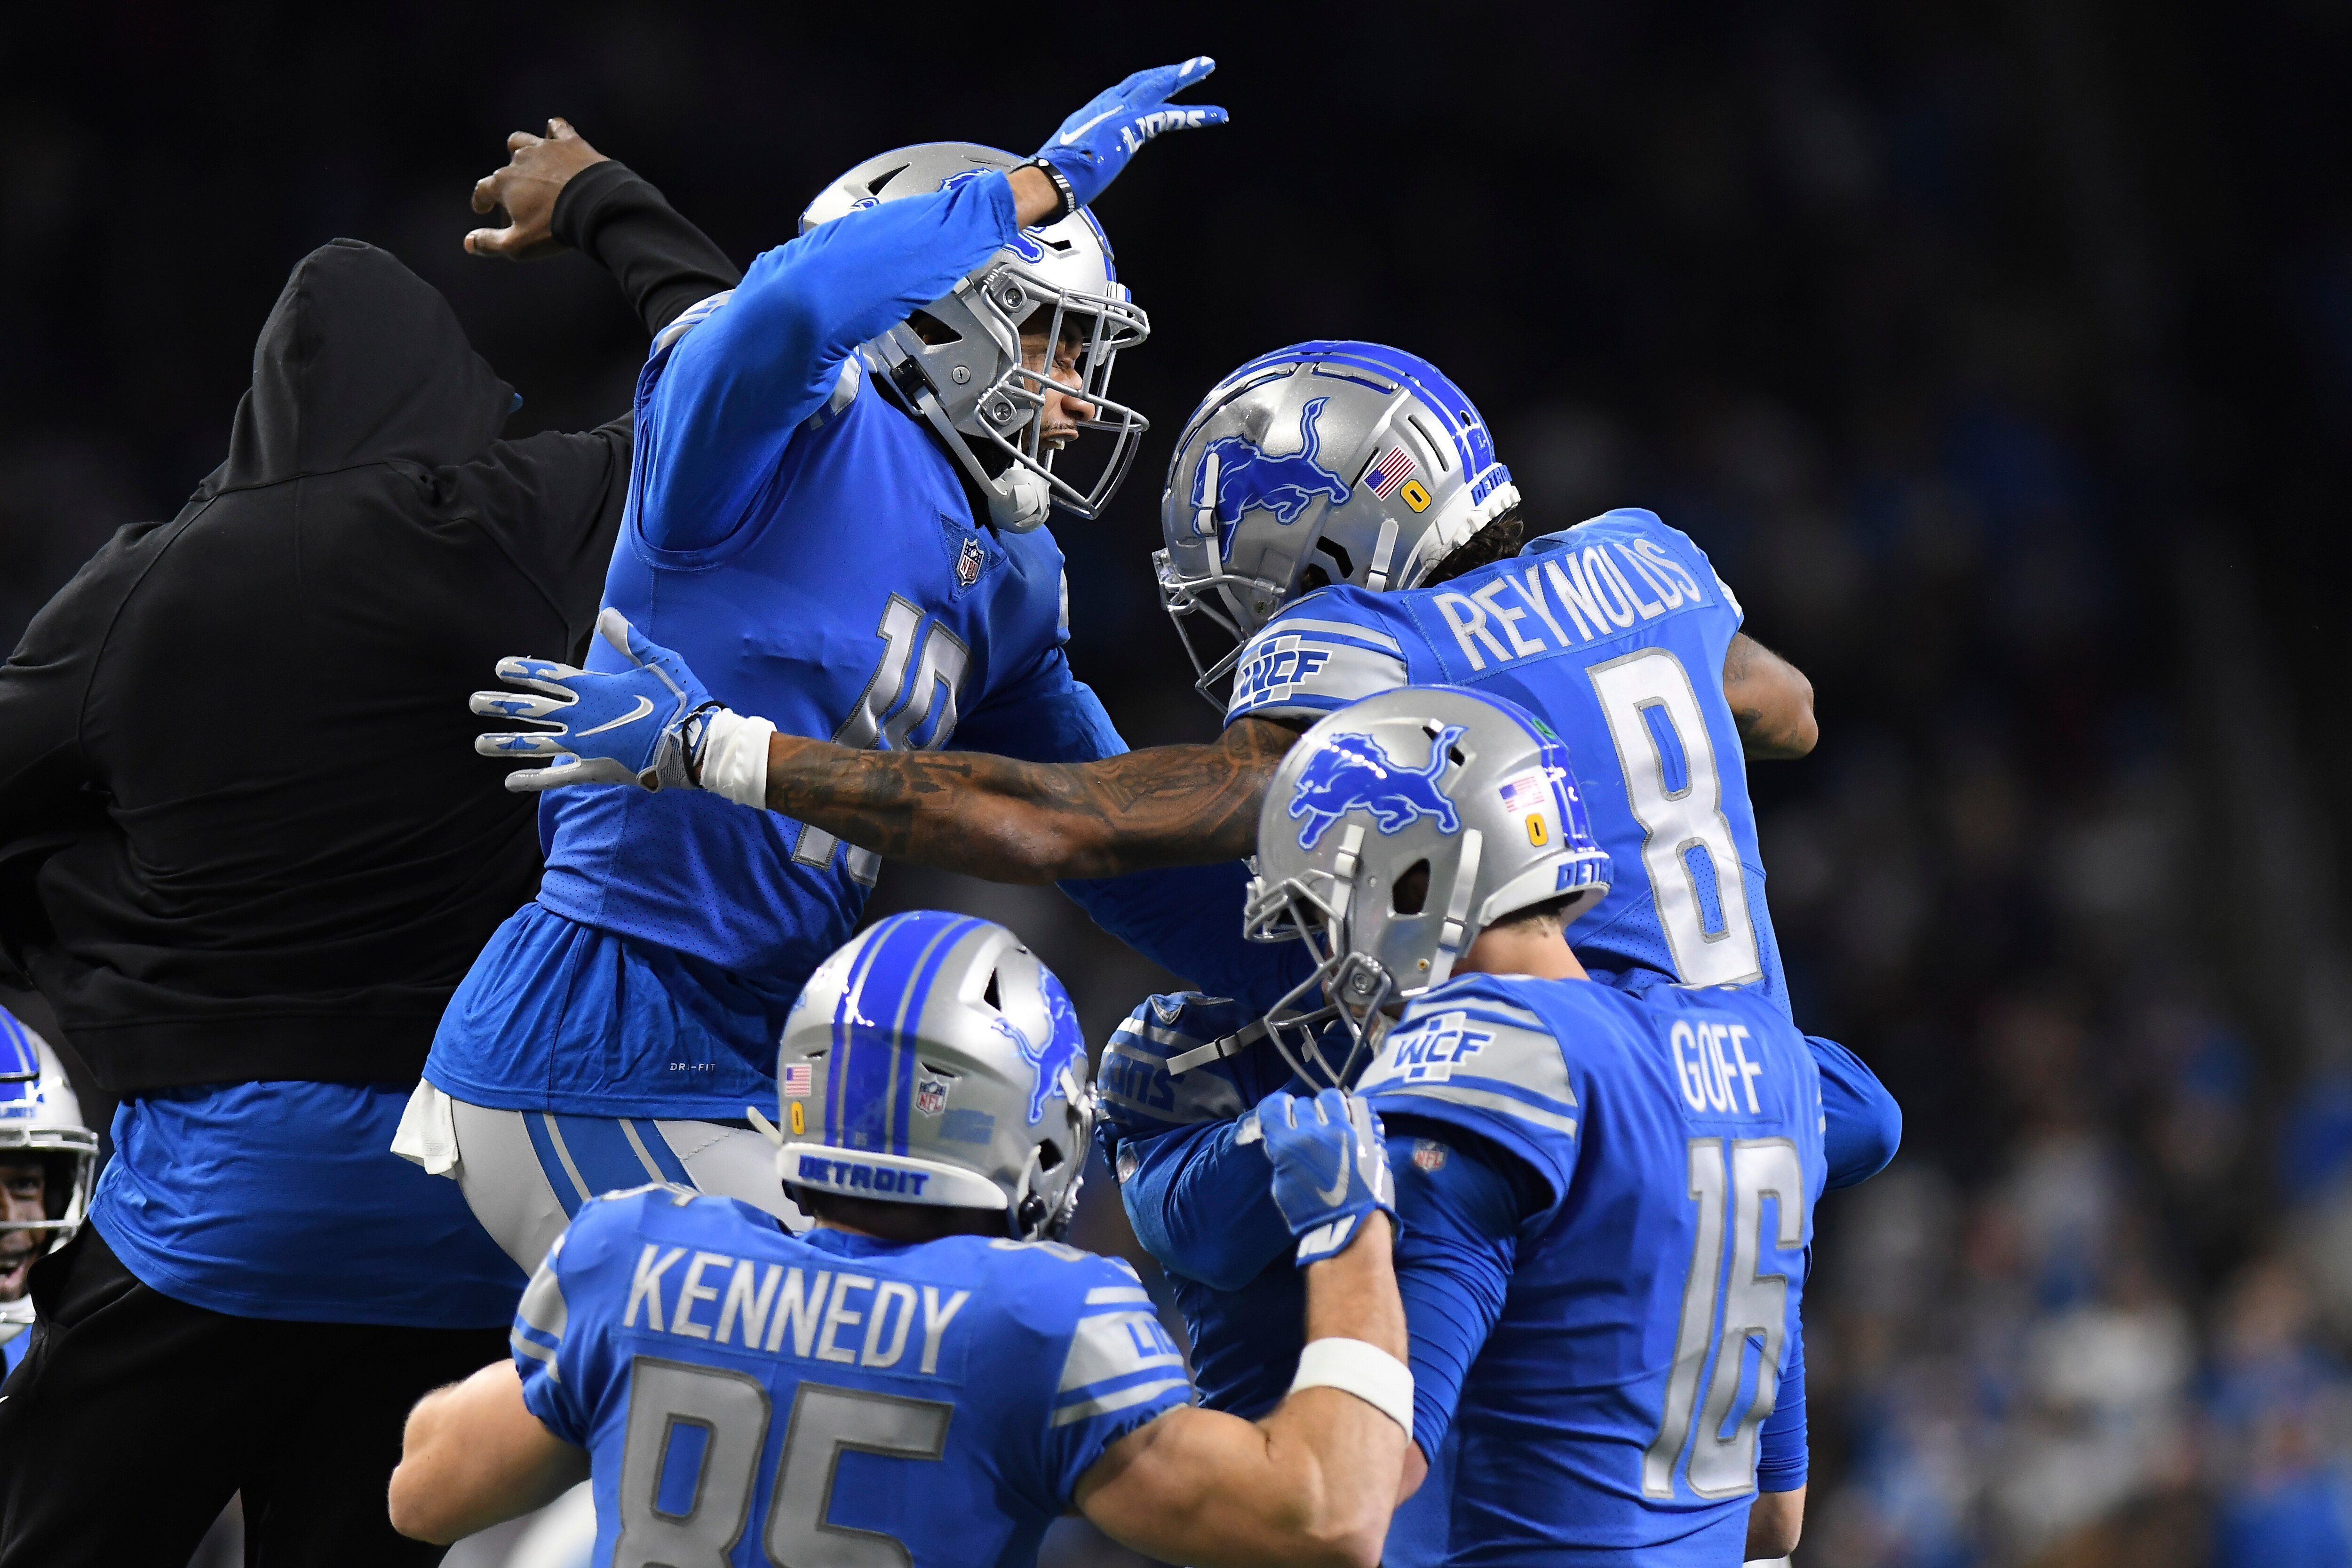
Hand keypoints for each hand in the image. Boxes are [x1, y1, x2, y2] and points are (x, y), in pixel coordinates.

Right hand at [466, 118, 608, 259]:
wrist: (595, 207)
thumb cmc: (554, 228)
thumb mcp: (518, 245)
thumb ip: (490, 243)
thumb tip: (468, 242)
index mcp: (504, 183)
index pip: (484, 189)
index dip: (481, 200)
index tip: (482, 207)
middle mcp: (520, 160)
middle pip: (506, 170)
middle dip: (508, 187)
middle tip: (520, 205)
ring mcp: (545, 148)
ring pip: (522, 140)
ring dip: (521, 150)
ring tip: (527, 163)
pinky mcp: (570, 143)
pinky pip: (558, 127)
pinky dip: (554, 131)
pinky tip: (554, 135)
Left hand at [473, 608, 718, 791]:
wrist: (696, 743)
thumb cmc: (682, 699)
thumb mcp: (659, 661)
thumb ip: (629, 640)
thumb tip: (607, 613)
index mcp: (595, 688)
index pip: (548, 676)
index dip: (523, 670)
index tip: (499, 668)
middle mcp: (582, 716)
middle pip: (531, 709)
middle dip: (501, 705)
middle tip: (473, 702)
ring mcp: (585, 745)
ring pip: (536, 744)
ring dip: (506, 743)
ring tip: (479, 743)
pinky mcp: (596, 770)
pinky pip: (558, 778)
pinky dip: (533, 780)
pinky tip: (509, 782)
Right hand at [1031, 57, 1226, 211]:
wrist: (1047, 182)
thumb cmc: (1053, 181)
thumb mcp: (1071, 163)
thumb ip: (1084, 159)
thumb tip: (1080, 172)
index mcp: (1091, 115)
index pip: (1123, 94)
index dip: (1144, 86)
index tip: (1159, 82)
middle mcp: (1104, 107)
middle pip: (1142, 82)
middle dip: (1167, 72)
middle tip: (1193, 64)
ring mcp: (1117, 114)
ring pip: (1157, 87)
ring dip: (1183, 77)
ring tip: (1205, 67)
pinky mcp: (1131, 127)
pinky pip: (1170, 116)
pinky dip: (1195, 115)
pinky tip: (1216, 114)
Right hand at [1238, 1089, 1395, 1264]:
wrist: (1351, 1226)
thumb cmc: (1311, 1213)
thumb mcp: (1283, 1185)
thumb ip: (1281, 1157)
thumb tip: (1283, 1139)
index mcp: (1287, 1145)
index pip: (1274, 1107)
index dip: (1277, 1108)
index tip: (1282, 1113)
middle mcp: (1313, 1132)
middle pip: (1303, 1104)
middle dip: (1303, 1114)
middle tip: (1308, 1127)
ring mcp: (1343, 1130)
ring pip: (1330, 1097)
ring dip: (1327, 1107)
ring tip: (1331, 1120)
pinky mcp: (1366, 1133)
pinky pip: (1356, 1106)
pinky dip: (1350, 1111)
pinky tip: (1349, 1123)